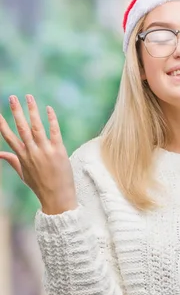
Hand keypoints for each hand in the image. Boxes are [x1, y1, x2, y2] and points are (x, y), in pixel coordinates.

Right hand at [0, 95, 76, 214]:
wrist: (57, 197)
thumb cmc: (40, 185)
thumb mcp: (23, 174)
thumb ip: (12, 161)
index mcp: (22, 156)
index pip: (8, 137)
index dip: (1, 124)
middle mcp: (31, 152)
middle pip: (21, 128)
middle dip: (16, 111)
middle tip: (12, 97)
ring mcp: (44, 151)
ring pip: (36, 127)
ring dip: (32, 111)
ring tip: (29, 97)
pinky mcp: (58, 151)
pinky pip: (54, 132)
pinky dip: (51, 120)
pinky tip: (49, 109)